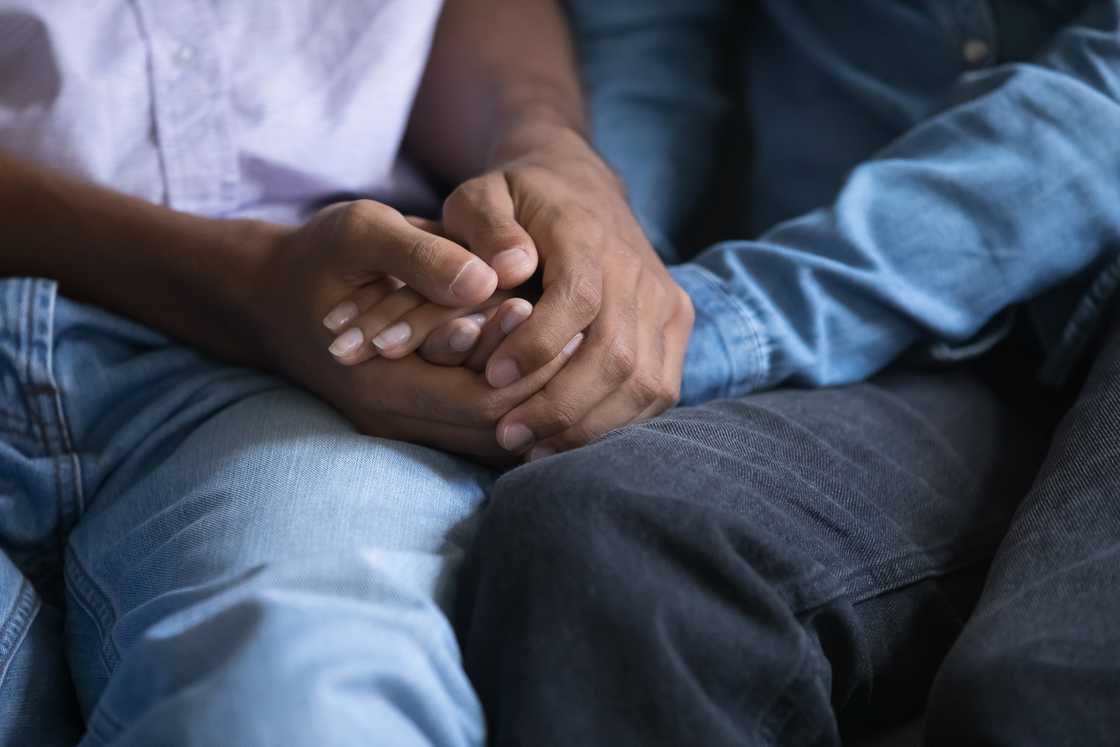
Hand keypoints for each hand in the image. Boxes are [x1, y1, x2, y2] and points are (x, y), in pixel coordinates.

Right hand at [249, 199, 581, 462]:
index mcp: (379, 387)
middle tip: (586, 337)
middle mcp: (394, 422)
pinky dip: (516, 400)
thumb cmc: (316, 256)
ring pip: (494, 437)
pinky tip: (546, 362)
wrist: (267, 296)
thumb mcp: (359, 233)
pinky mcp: (414, 420)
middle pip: (497, 430)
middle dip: (545, 385)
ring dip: (536, 396)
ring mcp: (403, 428)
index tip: (570, 321)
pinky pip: (480, 427)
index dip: (532, 367)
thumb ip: (422, 256)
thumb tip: (487, 281)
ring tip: (576, 349)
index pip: (483, 402)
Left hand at [441, 124, 693, 458]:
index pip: (579, 298)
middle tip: (505, 435)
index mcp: (589, 235)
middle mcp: (638, 271)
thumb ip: (483, 225)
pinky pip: (658, 391)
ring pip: (644, 383)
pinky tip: (568, 442)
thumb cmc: (516, 200)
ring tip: (532, 450)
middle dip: (560, 405)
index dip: (539, 345)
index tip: (492, 376)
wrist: (582, 188)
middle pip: (616, 355)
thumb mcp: (481, 194)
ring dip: (588, 426)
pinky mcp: (676, 325)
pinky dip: (616, 425)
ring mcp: (665, 301)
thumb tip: (505, 271)